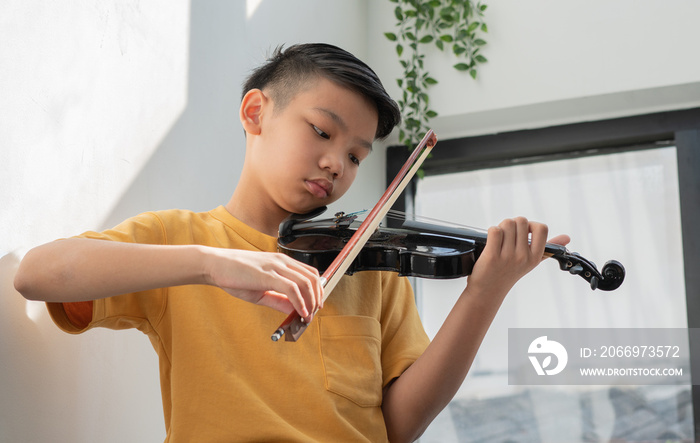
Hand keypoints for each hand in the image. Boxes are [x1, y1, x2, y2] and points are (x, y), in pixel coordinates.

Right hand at [203, 248, 322, 321]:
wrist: (215, 265)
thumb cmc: (235, 275)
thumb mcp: (261, 290)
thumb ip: (278, 299)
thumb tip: (294, 310)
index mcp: (282, 262)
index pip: (310, 274)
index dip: (317, 291)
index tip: (315, 306)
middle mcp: (282, 261)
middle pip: (312, 278)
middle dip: (317, 297)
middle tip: (313, 313)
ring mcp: (276, 266)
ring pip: (305, 283)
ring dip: (311, 302)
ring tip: (307, 316)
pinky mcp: (268, 274)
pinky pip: (292, 288)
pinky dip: (300, 302)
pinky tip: (300, 312)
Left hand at [466, 217, 569, 296]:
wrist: (489, 290)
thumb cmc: (509, 271)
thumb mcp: (530, 261)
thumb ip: (548, 248)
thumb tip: (567, 237)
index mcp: (535, 257)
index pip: (541, 228)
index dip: (530, 225)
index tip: (523, 232)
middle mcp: (524, 257)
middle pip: (521, 221)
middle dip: (512, 224)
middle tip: (507, 236)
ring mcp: (509, 256)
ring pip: (507, 223)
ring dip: (501, 228)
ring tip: (499, 239)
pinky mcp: (492, 256)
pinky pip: (495, 230)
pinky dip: (491, 232)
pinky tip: (491, 242)